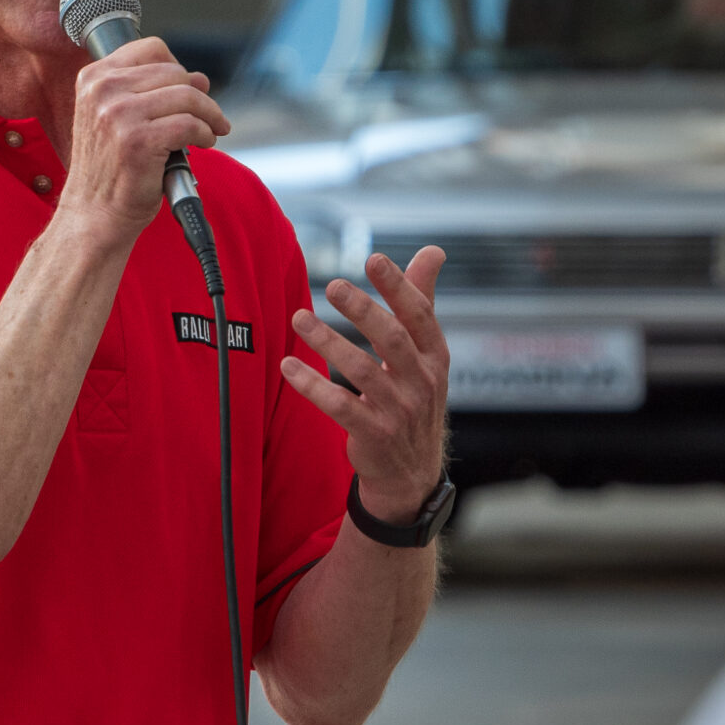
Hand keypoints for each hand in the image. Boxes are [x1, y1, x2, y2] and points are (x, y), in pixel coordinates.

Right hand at [58, 37, 229, 240]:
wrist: (94, 213)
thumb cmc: (110, 168)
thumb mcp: (117, 119)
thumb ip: (151, 92)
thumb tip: (200, 78)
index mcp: (93, 78)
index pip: (150, 49)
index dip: (177, 67)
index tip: (188, 88)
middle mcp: (102, 90)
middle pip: (174, 72)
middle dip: (199, 95)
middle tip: (208, 117)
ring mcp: (118, 115)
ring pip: (187, 96)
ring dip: (209, 115)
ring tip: (211, 131)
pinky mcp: (138, 140)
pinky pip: (190, 124)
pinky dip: (206, 133)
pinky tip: (205, 143)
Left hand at [284, 248, 449, 524]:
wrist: (412, 473)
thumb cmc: (414, 398)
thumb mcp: (427, 354)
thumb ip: (422, 301)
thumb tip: (433, 251)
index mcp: (436, 356)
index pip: (420, 315)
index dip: (398, 286)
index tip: (373, 259)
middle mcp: (422, 382)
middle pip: (391, 339)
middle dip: (362, 310)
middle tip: (332, 285)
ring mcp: (399, 411)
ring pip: (361, 371)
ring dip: (327, 342)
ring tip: (299, 319)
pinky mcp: (373, 435)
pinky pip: (339, 406)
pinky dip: (312, 386)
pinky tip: (288, 367)